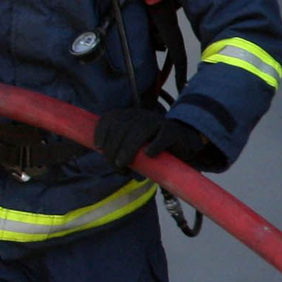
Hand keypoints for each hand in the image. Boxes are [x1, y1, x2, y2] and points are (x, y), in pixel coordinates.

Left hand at [94, 108, 210, 170]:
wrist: (183, 142)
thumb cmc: (152, 146)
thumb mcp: (134, 143)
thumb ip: (121, 146)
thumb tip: (106, 159)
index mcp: (131, 115)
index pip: (112, 118)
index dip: (102, 130)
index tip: (98, 147)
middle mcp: (143, 115)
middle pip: (124, 127)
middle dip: (114, 148)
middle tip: (115, 165)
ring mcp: (158, 122)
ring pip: (140, 131)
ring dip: (128, 149)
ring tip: (123, 165)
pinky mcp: (173, 132)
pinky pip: (162, 137)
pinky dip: (155, 145)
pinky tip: (149, 155)